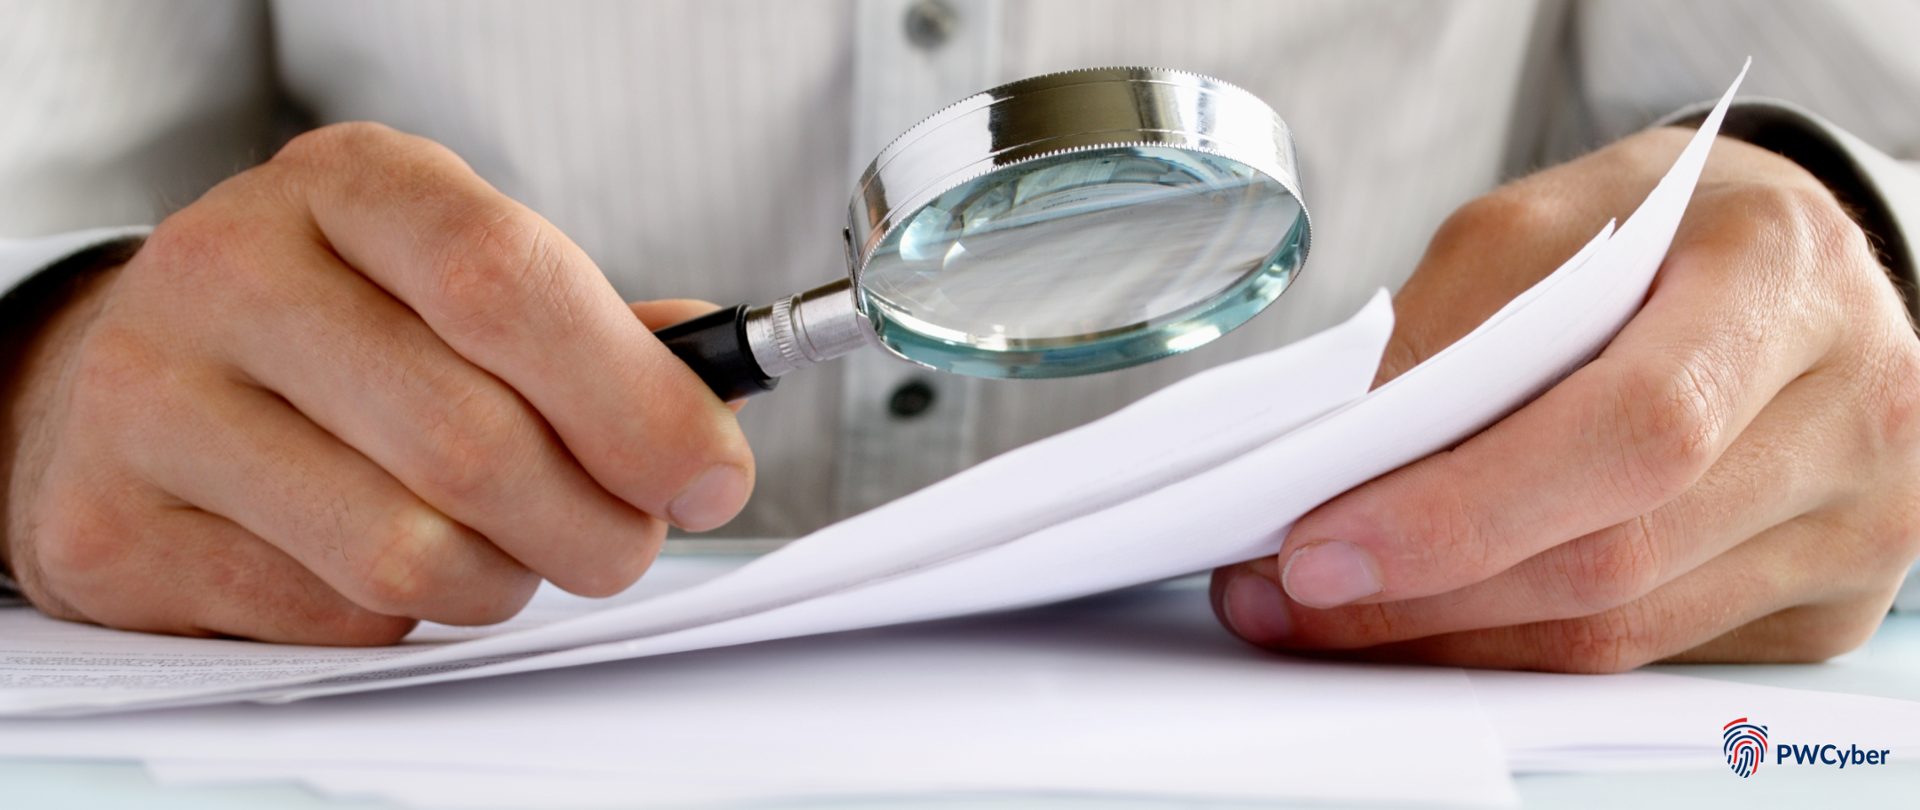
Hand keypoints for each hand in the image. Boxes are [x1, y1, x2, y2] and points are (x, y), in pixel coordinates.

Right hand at [0, 123, 754, 644]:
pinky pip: (334, 618)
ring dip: (507, 580)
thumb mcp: (454, 277)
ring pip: (406, 551)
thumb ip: (589, 332)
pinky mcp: (117, 529)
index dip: (635, 397)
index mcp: (349, 185)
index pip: (506, 282)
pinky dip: (407, 619)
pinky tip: (394, 564)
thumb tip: (713, 394)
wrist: (129, 379)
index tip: (712, 471)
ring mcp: (156, 399)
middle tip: (627, 540)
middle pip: (471, 440)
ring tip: (514, 552)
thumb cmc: (339, 330)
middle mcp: (233, 271)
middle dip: (596, 523)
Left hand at [1212, 127, 1919, 670]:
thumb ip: (1444, 334)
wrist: (1791, 269)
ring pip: (1621, 633)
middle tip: (1289, 591)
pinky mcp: (1824, 602)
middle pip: (1616, 555)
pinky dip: (1518, 647)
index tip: (1319, 543)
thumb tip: (1334, 469)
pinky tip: (1433, 618)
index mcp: (1782, 276)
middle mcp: (1852, 408)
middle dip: (1425, 590)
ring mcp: (1854, 522)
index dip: (1462, 509)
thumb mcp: (1542, 225)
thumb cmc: (1662, 233)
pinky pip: (1644, 656)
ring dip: (1451, 635)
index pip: (1629, 429)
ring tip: (1329, 611)